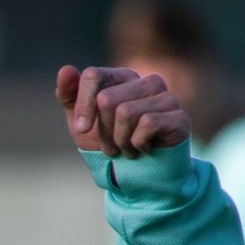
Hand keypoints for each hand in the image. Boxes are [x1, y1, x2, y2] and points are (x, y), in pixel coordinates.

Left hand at [55, 66, 189, 158]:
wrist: (136, 176)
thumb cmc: (108, 144)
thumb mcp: (80, 122)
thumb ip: (69, 96)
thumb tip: (65, 69)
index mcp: (122, 78)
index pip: (93, 75)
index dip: (82, 106)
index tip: (81, 129)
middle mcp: (147, 81)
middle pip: (106, 99)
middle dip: (103, 131)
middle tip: (111, 146)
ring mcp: (167, 97)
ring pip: (125, 112)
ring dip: (120, 141)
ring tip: (127, 148)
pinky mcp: (179, 117)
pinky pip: (147, 124)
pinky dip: (137, 144)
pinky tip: (145, 149)